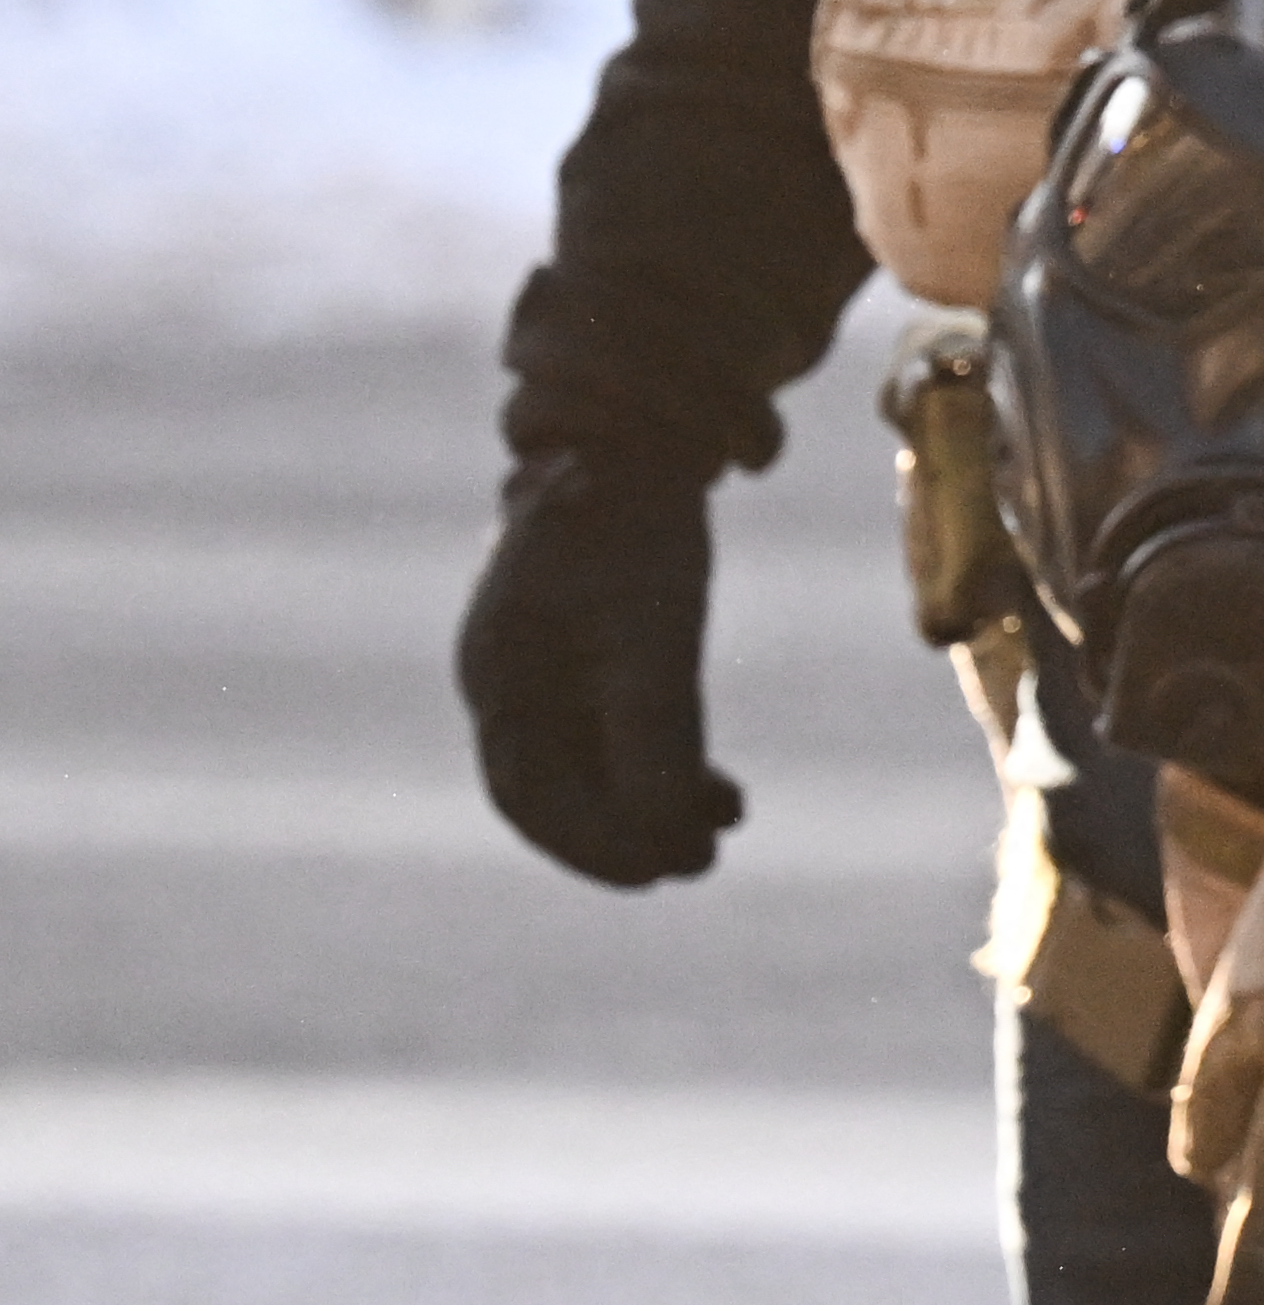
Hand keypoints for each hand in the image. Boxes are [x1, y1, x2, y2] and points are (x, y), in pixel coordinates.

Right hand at [455, 454, 737, 886]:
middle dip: (624, 834)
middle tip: (697, 862)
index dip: (586, 843)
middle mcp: (513, 679)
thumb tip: (658, 829)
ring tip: (724, 826)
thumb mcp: (653, 627)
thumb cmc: (637, 520)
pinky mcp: (598, 652)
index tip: (653, 872)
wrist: (641, 433)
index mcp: (497, 671)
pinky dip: (671, 765)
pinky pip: (624, 734)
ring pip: (597, 766)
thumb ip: (652, 725)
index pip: (526, 791)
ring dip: (655, 804)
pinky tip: (725, 793)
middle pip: (558, 789)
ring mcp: (551, 667)